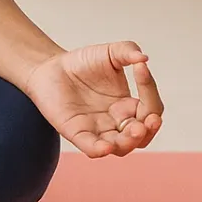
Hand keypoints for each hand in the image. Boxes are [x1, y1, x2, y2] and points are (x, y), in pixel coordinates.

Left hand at [24, 41, 163, 156]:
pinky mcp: (77, 133)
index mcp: (129, 106)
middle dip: (149, 129)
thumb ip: (127, 51)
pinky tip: (106, 146)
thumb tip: (144, 58)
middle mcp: (117, 122)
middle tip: (150, 119)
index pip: (151, 107)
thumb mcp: (108, 53)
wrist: (50, 67)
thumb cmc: (82, 63)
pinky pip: (91, 148)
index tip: (140, 68)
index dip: (150, 91)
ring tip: (135, 130)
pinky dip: (100, 150)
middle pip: (142, 136)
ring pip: (121, 147)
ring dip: (130, 141)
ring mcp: (98, 130)